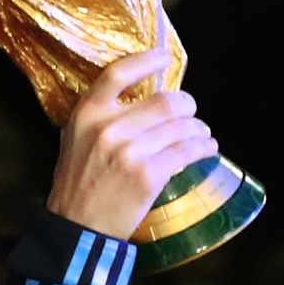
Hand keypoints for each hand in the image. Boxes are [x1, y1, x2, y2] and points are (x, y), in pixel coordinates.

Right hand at [46, 50, 218, 238]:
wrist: (77, 226)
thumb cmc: (78, 180)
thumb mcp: (77, 138)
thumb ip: (102, 114)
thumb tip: (142, 95)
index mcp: (87, 113)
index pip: (119, 73)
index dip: (146, 60)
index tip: (164, 58)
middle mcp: (108, 128)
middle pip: (165, 101)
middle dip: (187, 105)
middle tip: (190, 111)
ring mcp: (129, 152)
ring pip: (181, 126)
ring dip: (199, 129)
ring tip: (201, 134)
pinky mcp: (148, 176)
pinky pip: (186, 152)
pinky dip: (203, 148)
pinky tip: (207, 148)